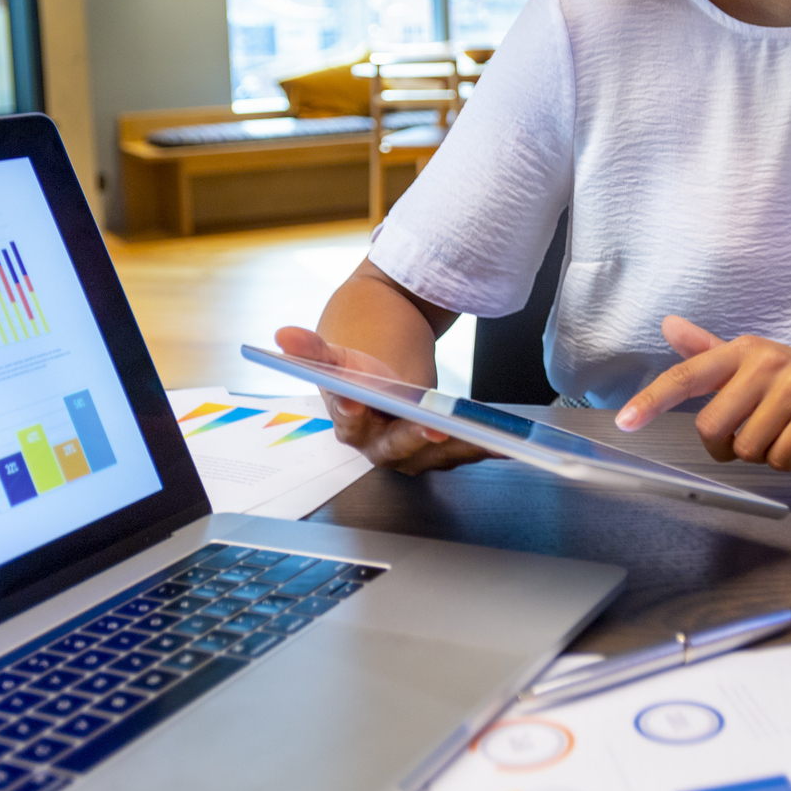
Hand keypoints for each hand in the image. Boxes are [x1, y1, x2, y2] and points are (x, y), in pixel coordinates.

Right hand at [272, 326, 489, 474]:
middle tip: (436, 425)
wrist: (379, 367)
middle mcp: (377, 446)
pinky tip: (508, 443)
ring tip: (487, 437)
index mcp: (349, 423)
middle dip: (416, 436)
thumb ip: (313, 348)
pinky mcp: (436, 450)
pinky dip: (482, 448)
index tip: (360, 402)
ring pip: (435, 455)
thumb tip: (283, 334)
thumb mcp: (338, 350)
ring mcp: (409, 452)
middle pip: (397, 446)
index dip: (355, 413)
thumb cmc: (358, 361)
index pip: (350, 422)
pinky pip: (459, 453)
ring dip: (462, 449)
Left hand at [613, 315, 790, 470]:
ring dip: (763, 453)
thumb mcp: (757, 360)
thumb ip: (709, 350)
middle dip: (726, 446)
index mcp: (743, 351)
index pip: (687, 376)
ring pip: (747, 449)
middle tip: (751, 435)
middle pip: (713, 427)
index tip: (624, 422)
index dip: (652, 400)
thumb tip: (668, 326)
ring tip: (787, 430)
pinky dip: (789, 461)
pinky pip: (780, 460)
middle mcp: (765, 363)